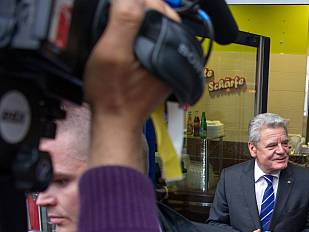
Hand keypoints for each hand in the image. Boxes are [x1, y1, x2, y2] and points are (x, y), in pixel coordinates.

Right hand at [84, 0, 179, 170]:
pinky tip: (130, 38)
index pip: (159, 6)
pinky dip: (145, 35)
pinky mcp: (164, 70)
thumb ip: (125, 20)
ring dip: (144, 21)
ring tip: (123, 19)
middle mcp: (175, 54)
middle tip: (120, 8)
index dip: (137, 0)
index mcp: (168, 47)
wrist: (116, 122)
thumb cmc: (113, 93)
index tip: (119, 3)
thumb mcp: (112, 50)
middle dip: (142, 8)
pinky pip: (157, 43)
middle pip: (163, 16)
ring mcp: (171, 63)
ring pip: (160, 29)